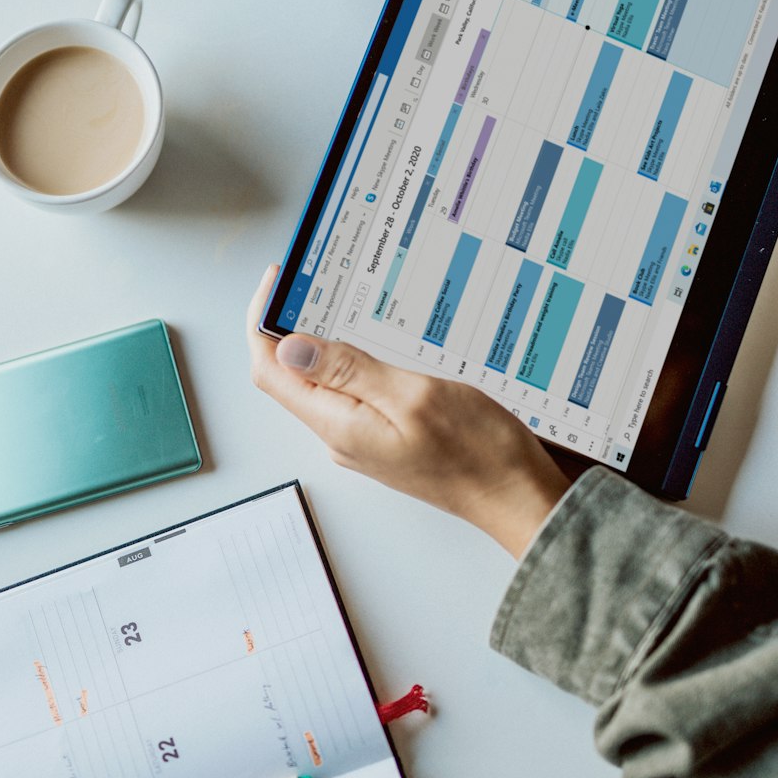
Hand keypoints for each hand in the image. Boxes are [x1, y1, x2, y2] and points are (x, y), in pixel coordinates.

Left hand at [247, 266, 570, 557]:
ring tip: (346, 300)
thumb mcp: (413, 396)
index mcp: (338, 425)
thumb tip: (290, 346)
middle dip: (292, 325)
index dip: (262, 323)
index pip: (271, 371)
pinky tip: (378, 340)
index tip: (277, 280)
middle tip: (315, 279)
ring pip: (325, 382)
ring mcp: (361, 439)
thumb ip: (349, 371)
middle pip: (292, 375)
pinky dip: (355, 361)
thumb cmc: (477, 452)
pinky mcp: (384, 438)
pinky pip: (354, 394)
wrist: (515, 498)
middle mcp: (341, 435)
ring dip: (327, 341)